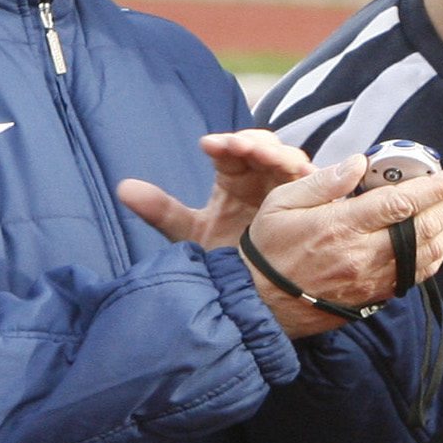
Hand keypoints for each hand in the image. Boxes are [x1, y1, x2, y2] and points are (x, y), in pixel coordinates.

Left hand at [115, 129, 311, 247]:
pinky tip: (308, 178)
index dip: (225, 144)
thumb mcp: (191, 236)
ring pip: (294, 163)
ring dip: (282, 156)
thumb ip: (161, 211)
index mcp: (236, 179)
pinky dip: (315, 178)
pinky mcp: (317, 209)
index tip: (209, 145)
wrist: (257, 299)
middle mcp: (265, 180)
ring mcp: (293, 193)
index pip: (233, 152)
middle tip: (242, 147)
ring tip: (269, 158)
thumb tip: (122, 188)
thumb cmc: (226, 263)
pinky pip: (320, 188)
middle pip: (267, 148)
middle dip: (256, 143)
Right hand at [123, 151, 442, 336]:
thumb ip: (324, 182)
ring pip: (428, 254)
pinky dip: (437, 253)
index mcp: (342, 227)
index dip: (440, 188)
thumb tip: (359, 163)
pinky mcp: (372, 296)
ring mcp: (371, 279)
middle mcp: (363, 255)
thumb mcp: (282, 202)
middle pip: (426, 228)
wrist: (255, 305)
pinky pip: (416, 275)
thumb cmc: (266, 248)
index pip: (402, 203)